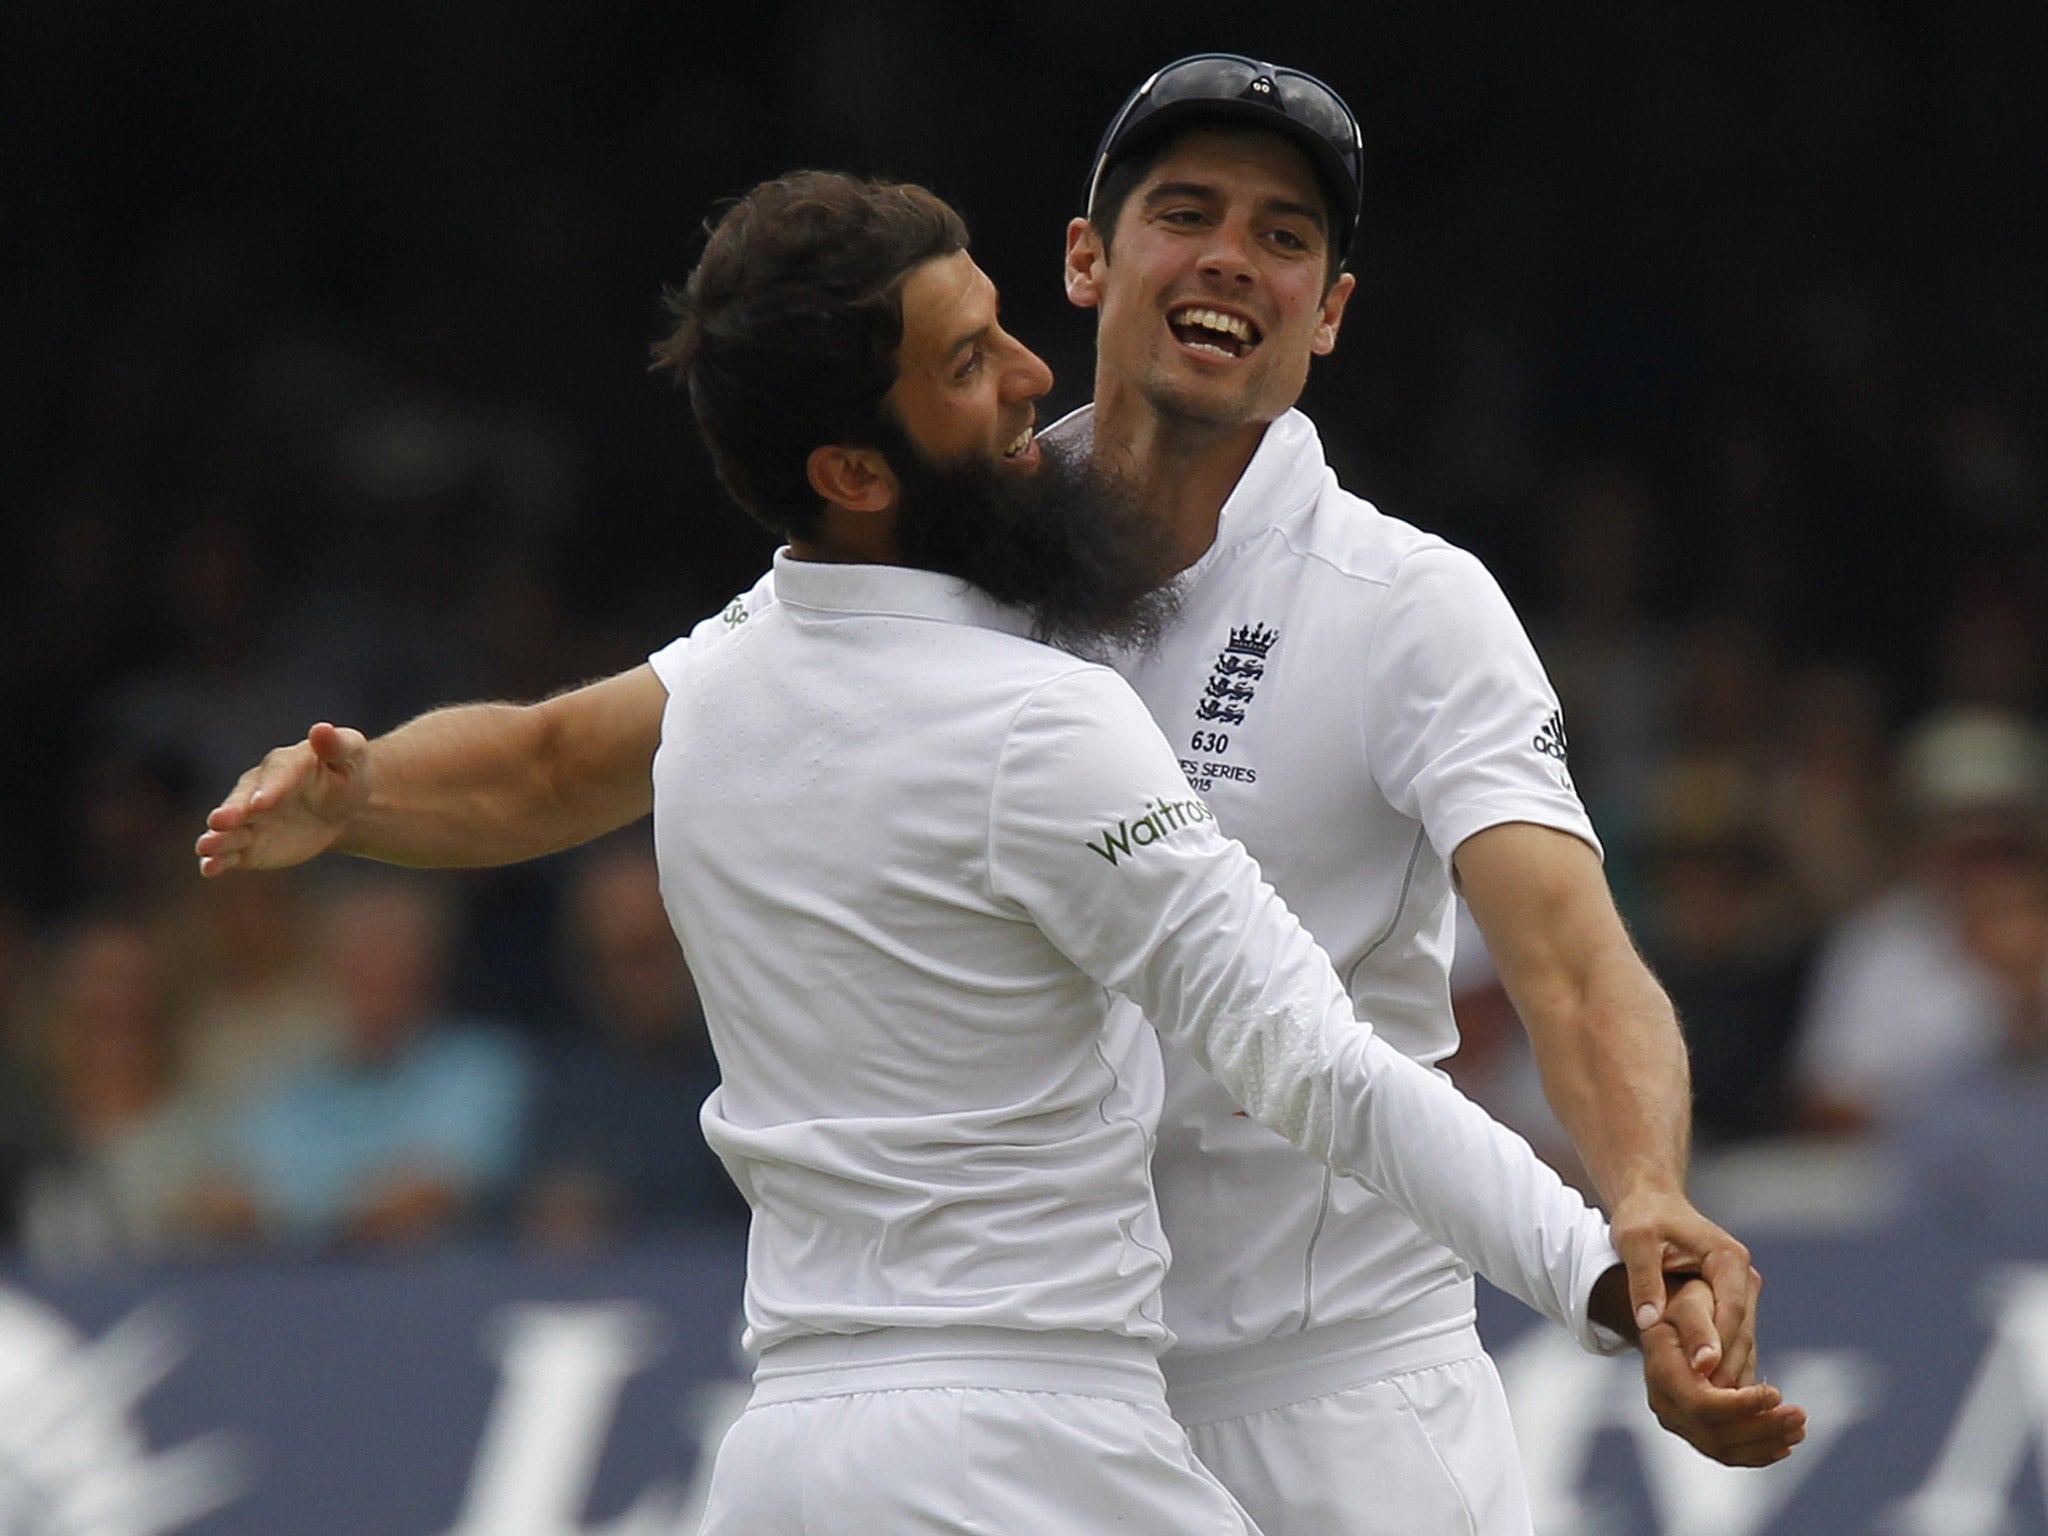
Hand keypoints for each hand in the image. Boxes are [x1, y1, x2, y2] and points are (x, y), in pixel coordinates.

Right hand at [194, 722, 372, 875]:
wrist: (341, 807)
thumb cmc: (346, 773)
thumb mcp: (351, 755)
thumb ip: (337, 745)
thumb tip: (322, 730)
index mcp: (283, 765)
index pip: (275, 776)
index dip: (269, 789)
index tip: (262, 804)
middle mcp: (257, 791)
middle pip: (240, 801)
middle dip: (231, 812)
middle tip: (220, 821)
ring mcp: (249, 819)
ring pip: (229, 829)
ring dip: (217, 838)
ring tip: (205, 847)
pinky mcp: (248, 845)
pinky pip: (230, 853)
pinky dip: (218, 860)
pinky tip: (209, 869)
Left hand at [1611, 1188, 1757, 1385]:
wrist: (1653, 1202)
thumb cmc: (1643, 1218)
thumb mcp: (1635, 1242)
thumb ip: (1644, 1280)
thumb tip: (1648, 1322)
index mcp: (1727, 1257)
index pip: (1732, 1308)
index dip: (1719, 1342)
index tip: (1705, 1373)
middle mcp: (1743, 1275)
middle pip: (1743, 1330)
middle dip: (1728, 1367)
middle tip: (1711, 1403)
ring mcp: (1743, 1291)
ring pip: (1743, 1340)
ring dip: (1731, 1373)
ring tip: (1716, 1410)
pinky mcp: (1734, 1304)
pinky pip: (1734, 1340)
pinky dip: (1726, 1365)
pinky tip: (1714, 1398)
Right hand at [1643, 1278, 1805, 1465]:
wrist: (1671, 1317)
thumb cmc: (1686, 1302)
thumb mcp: (1693, 1301)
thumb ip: (1699, 1329)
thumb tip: (1707, 1364)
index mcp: (1661, 1370)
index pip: (1701, 1404)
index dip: (1741, 1405)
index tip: (1776, 1392)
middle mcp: (1663, 1402)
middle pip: (1714, 1432)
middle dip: (1762, 1427)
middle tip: (1801, 1414)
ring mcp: (1676, 1419)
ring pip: (1721, 1449)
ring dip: (1765, 1443)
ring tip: (1799, 1428)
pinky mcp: (1692, 1428)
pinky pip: (1724, 1452)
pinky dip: (1756, 1452)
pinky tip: (1783, 1443)